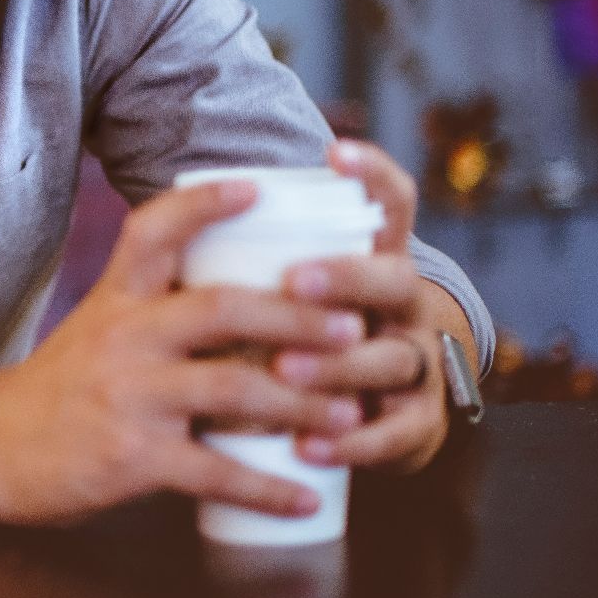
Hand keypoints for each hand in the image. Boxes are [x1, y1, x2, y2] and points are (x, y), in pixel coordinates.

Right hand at [0, 179, 368, 525]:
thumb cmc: (60, 387)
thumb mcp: (98, 327)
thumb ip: (160, 311)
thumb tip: (250, 302)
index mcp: (118, 298)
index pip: (156, 231)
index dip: (205, 204)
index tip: (257, 186)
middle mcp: (125, 336)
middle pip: (222, 309)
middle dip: (297, 316)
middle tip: (352, 328)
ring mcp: (130, 395)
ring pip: (233, 388)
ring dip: (303, 403)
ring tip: (352, 415)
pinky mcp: (132, 456)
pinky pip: (215, 470)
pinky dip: (267, 488)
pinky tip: (303, 498)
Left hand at [276, 140, 455, 473]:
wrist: (371, 414)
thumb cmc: (305, 335)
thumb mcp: (290, 291)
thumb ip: (256, 254)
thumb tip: (181, 200)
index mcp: (374, 261)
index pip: (391, 204)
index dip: (373, 173)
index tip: (335, 152)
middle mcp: (405, 305)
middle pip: (394, 278)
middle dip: (346, 277)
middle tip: (294, 279)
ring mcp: (416, 363)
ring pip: (391, 358)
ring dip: (338, 364)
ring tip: (286, 369)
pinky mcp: (416, 424)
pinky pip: (394, 434)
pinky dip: (352, 441)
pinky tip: (311, 445)